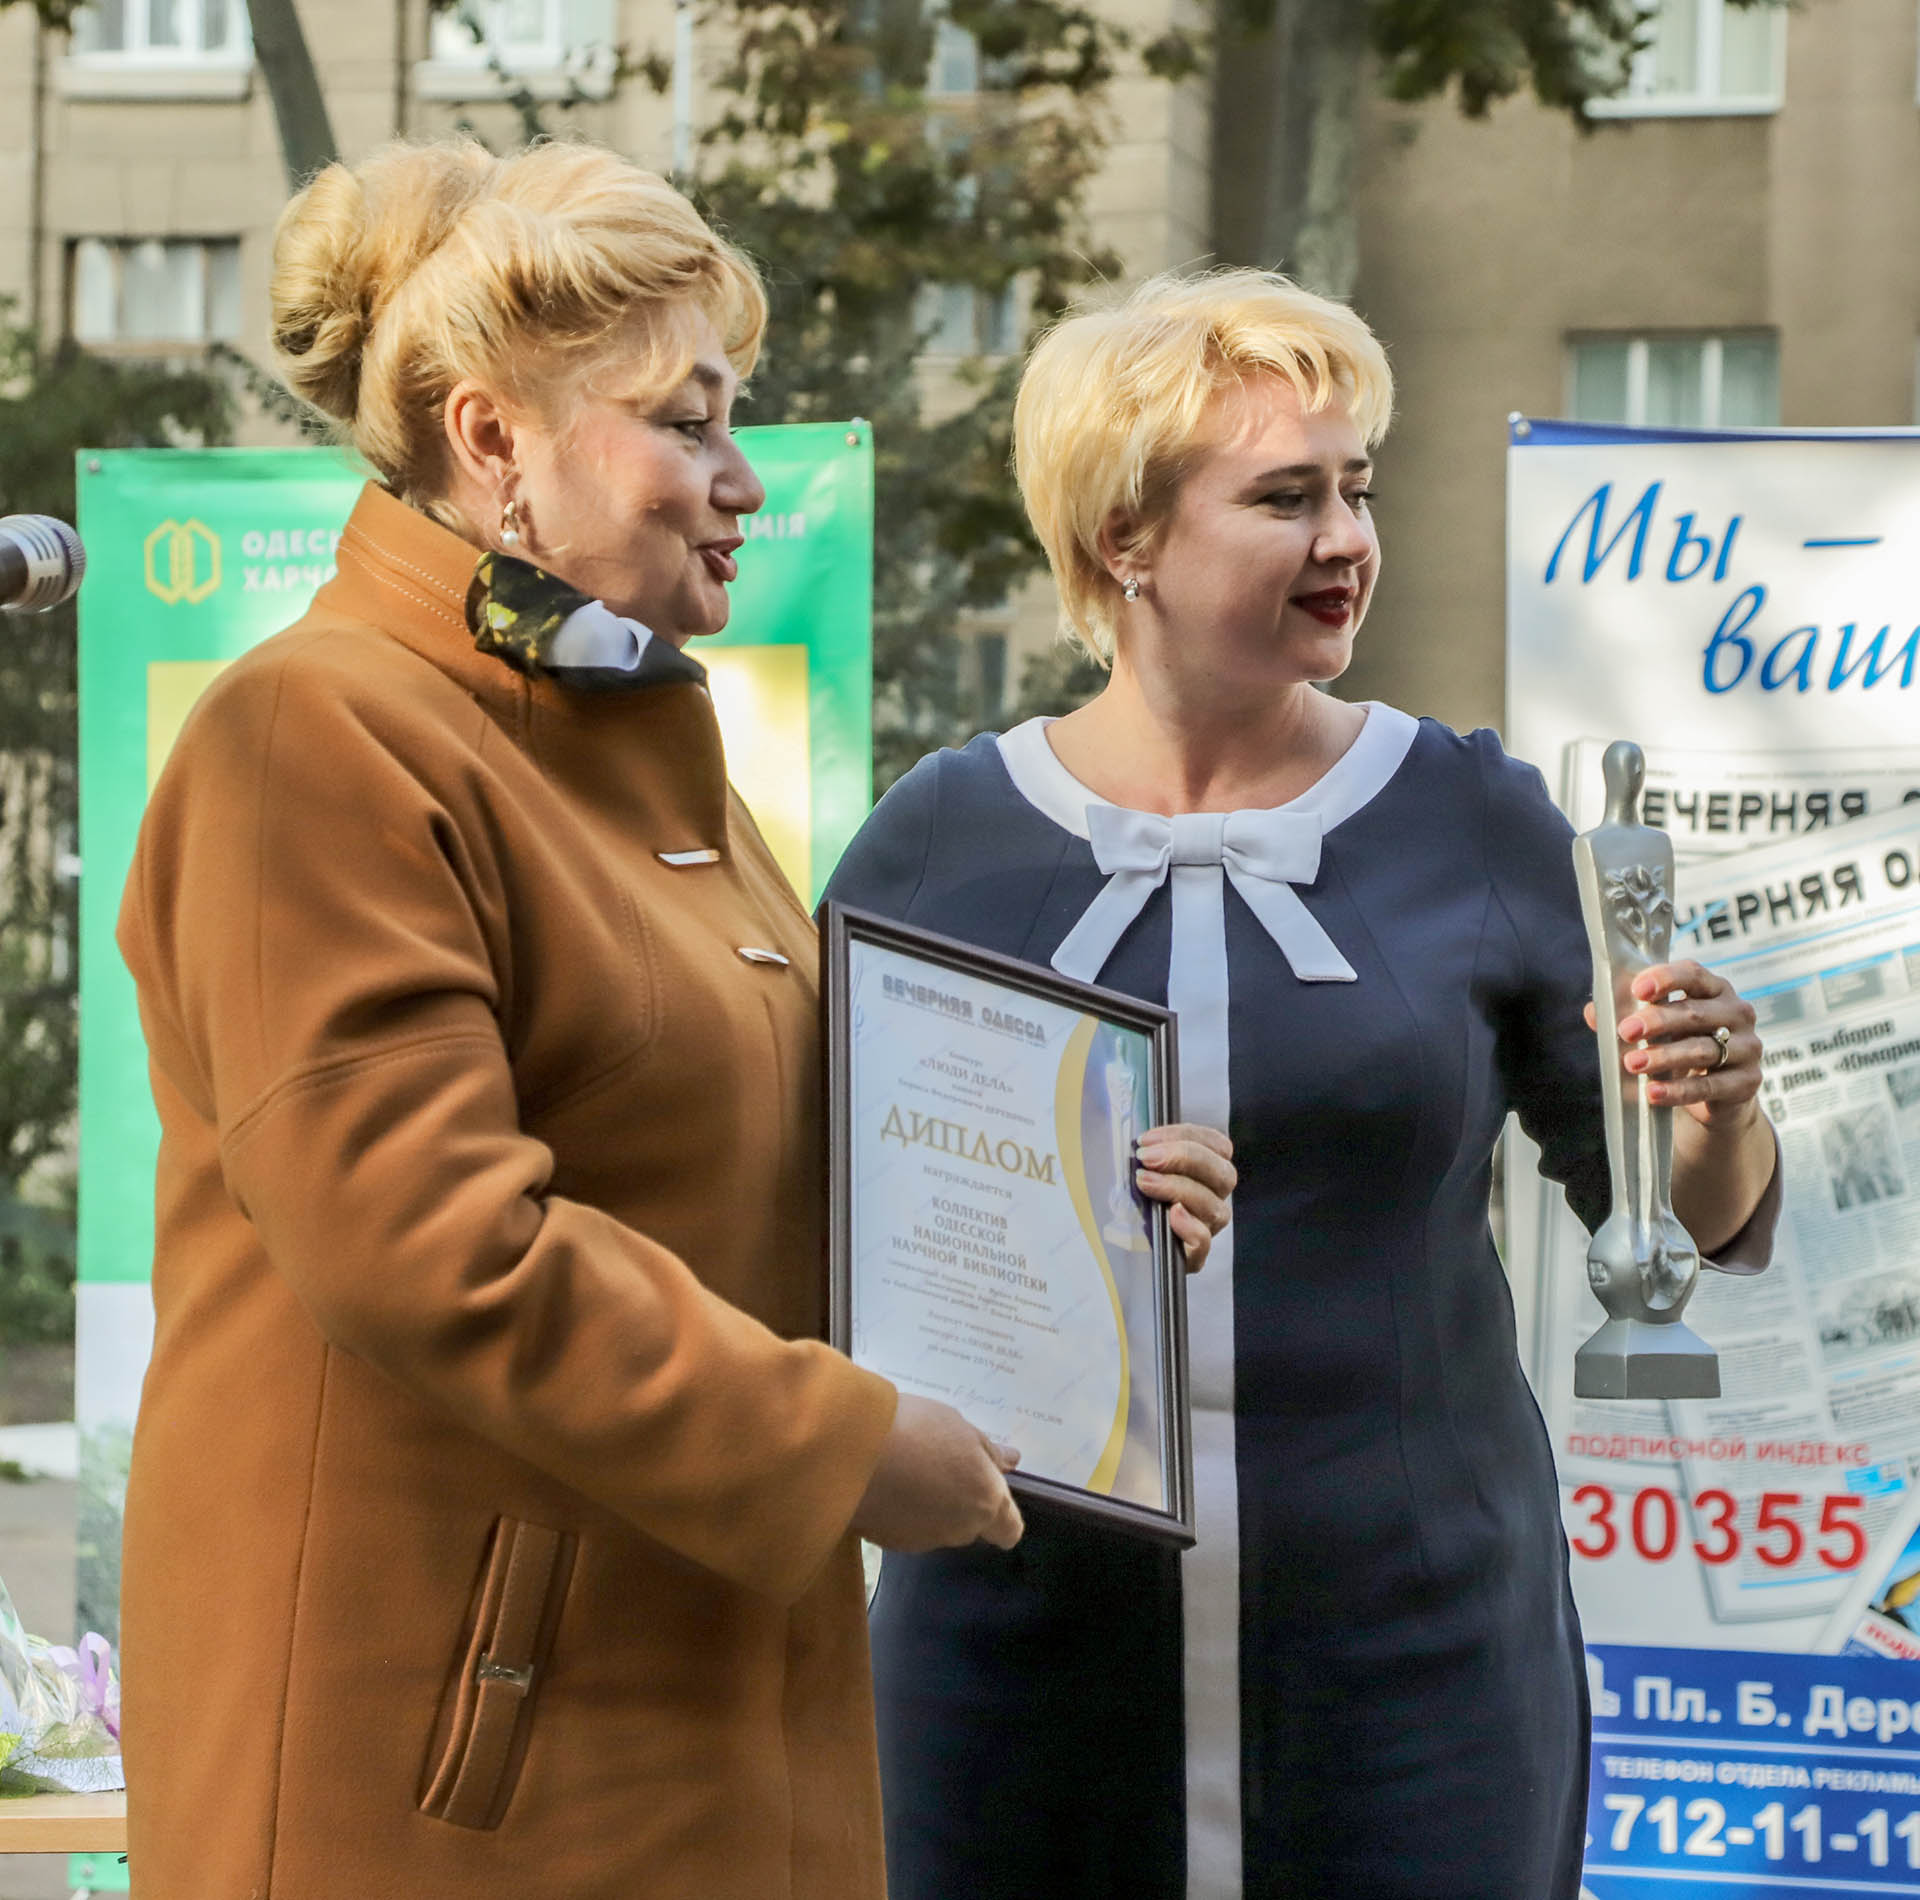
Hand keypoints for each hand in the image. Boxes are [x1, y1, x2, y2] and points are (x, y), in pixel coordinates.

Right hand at [850, 1394, 1023, 1553]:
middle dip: (960, 1501)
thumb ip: (987, 1451)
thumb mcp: (959, 1427)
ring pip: (937, 1526)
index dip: (1003, 1515)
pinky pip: (905, 1527)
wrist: (851, 1453)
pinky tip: (884, 1482)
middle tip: (938, 1463)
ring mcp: (923, 1540)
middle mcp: (959, 1529)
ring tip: (905, 1468)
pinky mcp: (889, 1543)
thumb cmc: (917, 1431)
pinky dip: (900, 1511)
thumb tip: (1012, 1461)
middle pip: (970, 1524)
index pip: (1009, 1530)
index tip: (986, 1490)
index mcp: (985, 1501)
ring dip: (928, 1505)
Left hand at [1134, 1122, 1235, 1271]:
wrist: (1123, 1245)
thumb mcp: (1141, 1171)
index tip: (1148, 1139)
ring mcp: (1207, 1229)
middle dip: (1185, 1157)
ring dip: (1178, 1188)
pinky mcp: (1193, 1257)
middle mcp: (1214, 1199)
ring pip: (1215, 1207)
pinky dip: (1189, 1226)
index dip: (1187, 1136)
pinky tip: (1171, 1215)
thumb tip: (1144, 1141)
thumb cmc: (1132, 1202)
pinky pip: (1203, 1242)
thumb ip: (1151, 1154)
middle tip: (1147, 1157)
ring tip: (1144, 1182)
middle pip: (1223, 1174)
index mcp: (1208, 1172)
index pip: (1218, 1145)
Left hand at [1584, 959, 1761, 1132]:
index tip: (1638, 989)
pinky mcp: (1748, 1081)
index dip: (1666, 979)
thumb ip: (1628, 1015)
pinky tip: (1654, 1093)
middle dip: (1658, 1021)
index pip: (1694, 975)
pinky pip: (1710, 1086)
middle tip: (1626, 1031)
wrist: (1718, 1093)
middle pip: (1695, 1013)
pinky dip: (1679, 1090)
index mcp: (1714, 990)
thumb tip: (1594, 1011)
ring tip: (1632, 1063)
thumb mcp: (1658, 1029)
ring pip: (1702, 1049)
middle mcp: (1737, 1013)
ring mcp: (1748, 1047)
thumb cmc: (1683, 1046)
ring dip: (1664, 1057)